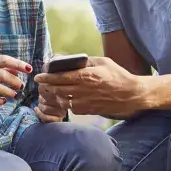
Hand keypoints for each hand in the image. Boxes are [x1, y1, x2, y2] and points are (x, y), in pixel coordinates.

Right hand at [0, 55, 30, 105]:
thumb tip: (18, 70)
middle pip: (2, 74)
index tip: (29, 69)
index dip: (18, 64)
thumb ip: (1, 68)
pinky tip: (3, 102)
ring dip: (8, 92)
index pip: (4, 60)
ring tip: (15, 95)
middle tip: (21, 86)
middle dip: (14, 81)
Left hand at [33, 56, 148, 117]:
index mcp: (87, 76)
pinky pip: (71, 108)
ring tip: (49, 91)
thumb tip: (70, 60)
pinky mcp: (89, 111)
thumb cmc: (118, 76)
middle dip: (46, 87)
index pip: (61, 77)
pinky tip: (63, 99)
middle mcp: (85, 90)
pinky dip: (64, 103)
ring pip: (62, 100)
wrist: (131, 94)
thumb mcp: (103, 62)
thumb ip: (86, 61)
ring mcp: (86, 102)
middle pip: (58, 90)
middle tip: (41, 84)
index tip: (39, 76)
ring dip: (53, 96)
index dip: (47, 77)